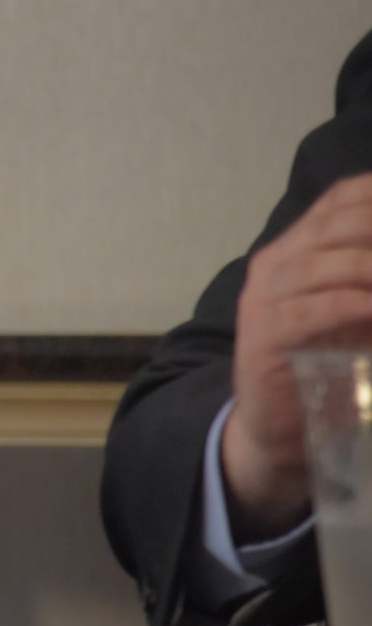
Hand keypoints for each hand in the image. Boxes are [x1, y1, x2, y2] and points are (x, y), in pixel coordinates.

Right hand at [222, 172, 371, 538]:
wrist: (278, 426)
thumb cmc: (325, 365)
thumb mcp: (360, 313)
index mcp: (298, 248)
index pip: (341, 199)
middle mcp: (276, 263)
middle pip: (337, 224)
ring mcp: (264, 298)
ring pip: (323, 263)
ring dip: (371, 267)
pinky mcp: (263, 336)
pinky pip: (308, 310)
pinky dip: (347, 305)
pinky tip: (371, 308)